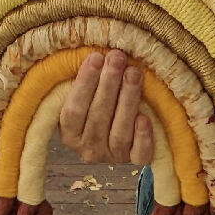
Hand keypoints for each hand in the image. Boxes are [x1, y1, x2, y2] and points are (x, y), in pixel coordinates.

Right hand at [58, 50, 152, 164]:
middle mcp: (87, 149)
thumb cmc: (94, 104)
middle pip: (97, 117)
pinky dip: (143, 137)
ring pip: (119, 132)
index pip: (73, 110)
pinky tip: (145, 117)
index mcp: (69, 133)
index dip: (84, 83)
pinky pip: (139, 154)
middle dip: (109, 84)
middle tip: (117, 58)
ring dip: (127, 100)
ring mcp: (111, 156)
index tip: (96, 57)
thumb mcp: (80, 95)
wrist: (111, 132)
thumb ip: (83, 80)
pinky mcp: (133, 160)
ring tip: (133, 73)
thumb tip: (95, 54)